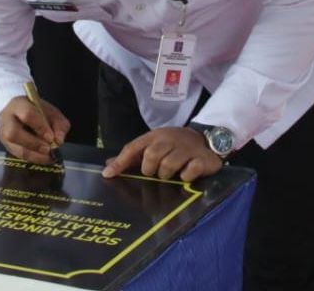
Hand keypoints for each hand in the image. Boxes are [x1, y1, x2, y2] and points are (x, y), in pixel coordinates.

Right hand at [0, 95, 70, 164]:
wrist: (19, 112)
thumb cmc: (37, 111)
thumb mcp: (52, 112)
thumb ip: (59, 124)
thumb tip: (59, 140)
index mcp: (18, 105)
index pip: (27, 115)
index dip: (40, 127)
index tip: (51, 137)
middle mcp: (6, 119)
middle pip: (13, 133)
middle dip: (34, 143)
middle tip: (48, 149)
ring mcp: (3, 134)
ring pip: (15, 148)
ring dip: (34, 155)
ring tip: (48, 157)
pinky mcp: (6, 146)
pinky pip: (18, 155)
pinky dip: (33, 158)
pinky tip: (44, 159)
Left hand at [102, 126, 223, 181]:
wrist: (206, 138)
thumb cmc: (174, 145)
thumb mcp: (153, 145)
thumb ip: (132, 157)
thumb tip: (107, 167)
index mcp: (155, 136)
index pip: (133, 148)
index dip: (120, 162)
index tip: (108, 175)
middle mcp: (170, 140)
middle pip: (151, 156)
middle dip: (150, 168)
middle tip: (157, 171)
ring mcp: (187, 149)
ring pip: (168, 166)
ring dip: (168, 174)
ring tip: (173, 172)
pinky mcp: (202, 159)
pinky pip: (189, 172)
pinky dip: (187, 176)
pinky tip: (188, 172)